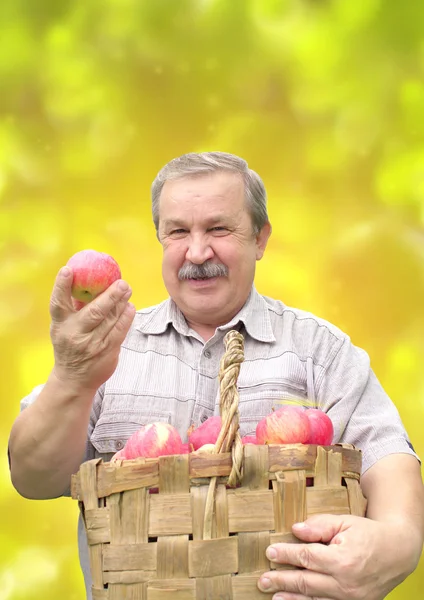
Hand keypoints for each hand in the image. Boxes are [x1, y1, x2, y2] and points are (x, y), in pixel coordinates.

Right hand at [49, 265, 135, 391]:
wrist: (74, 379)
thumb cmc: (69, 345)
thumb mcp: (63, 327)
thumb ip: (73, 307)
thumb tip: (86, 280)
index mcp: (60, 325)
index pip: (58, 303)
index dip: (61, 286)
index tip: (68, 269)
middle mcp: (75, 334)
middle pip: (94, 312)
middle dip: (109, 295)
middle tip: (121, 282)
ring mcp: (92, 344)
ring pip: (110, 319)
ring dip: (121, 303)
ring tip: (127, 289)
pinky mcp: (107, 351)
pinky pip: (120, 330)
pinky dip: (126, 317)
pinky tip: (130, 307)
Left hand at [257, 513, 417, 599]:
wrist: (397, 553)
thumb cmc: (369, 534)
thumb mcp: (345, 522)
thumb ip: (319, 526)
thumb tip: (296, 530)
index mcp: (342, 559)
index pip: (306, 557)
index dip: (286, 554)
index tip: (270, 552)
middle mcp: (346, 583)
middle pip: (306, 582)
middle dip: (282, 580)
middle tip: (263, 580)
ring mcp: (351, 598)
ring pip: (315, 599)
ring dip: (292, 598)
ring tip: (273, 596)